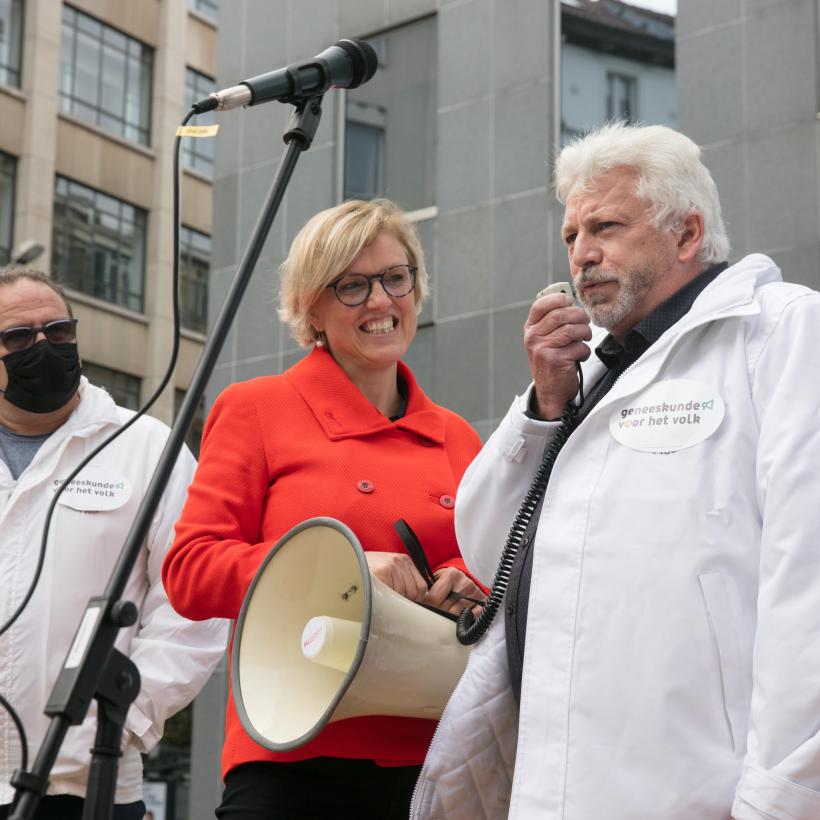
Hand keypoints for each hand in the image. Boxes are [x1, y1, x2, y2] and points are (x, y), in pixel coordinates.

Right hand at [365, 551, 427, 602]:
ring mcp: (392, 565)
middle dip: (404, 600)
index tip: (404, 603)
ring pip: (404, 594)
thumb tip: (416, 600)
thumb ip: (401, 581)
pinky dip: (385, 599)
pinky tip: (376, 594)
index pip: (422, 586)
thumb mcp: (386, 572)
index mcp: (404, 560)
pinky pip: (393, 593)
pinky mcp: (384, 571)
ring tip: (380, 595)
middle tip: (389, 600)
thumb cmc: (364, 574)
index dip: (414, 599)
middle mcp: (400, 561)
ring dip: (393, 600)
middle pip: (416, 591)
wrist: (345, 566)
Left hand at [424, 567, 486, 616]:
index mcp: (451, 574)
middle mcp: (465, 583)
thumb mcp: (434, 579)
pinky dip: (465, 620)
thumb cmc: (444, 581)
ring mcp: (475, 593)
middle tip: (433, 613)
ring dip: (448, 618)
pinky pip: (472, 617)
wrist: (462, 580)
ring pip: (456, 615)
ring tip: (443, 615)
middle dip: (437, 613)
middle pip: (445, 609)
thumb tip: (414, 602)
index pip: (434, 598)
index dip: (426, 605)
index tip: (423, 608)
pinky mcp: (482, 603)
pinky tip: (458, 618)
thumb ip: (426, 587)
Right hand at [524, 292, 591, 418]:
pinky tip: (579, 357)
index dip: (559, 298)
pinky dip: (585, 352)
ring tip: (584, 340)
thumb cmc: (553, 361)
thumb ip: (553, 322)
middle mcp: (533, 338)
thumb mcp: (546, 340)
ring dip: (586, 334)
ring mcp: (542, 349)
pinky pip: (579, 347)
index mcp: (530, 329)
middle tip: (585, 323)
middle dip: (580, 317)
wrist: (551, 391)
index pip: (540, 304)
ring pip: (573, 330)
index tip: (570, 302)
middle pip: (562, 314)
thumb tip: (571, 301)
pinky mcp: (555, 360)